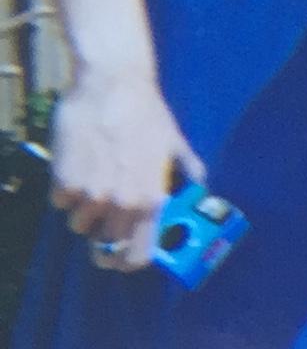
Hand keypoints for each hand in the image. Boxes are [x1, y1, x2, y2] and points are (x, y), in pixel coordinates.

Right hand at [49, 60, 200, 266]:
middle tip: (107, 214)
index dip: (129, 262)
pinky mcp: (65, 182)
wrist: (112, 86)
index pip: (137, 254)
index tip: (123, 261)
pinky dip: (66, 191)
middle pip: (105, 244)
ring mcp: (91, 194)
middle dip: (106, 233)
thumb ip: (188, 171)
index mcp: (151, 199)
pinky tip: (78, 166)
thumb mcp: (174, 143)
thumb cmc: (147, 113)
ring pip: (80, 224)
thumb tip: (202, 188)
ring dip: (85, 209)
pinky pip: (61, 202)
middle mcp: (122, 203)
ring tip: (95, 180)